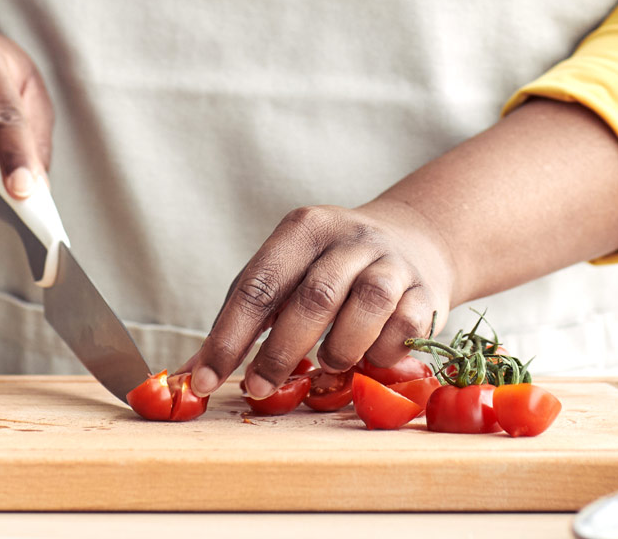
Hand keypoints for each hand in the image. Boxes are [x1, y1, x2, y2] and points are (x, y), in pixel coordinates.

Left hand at [181, 199, 455, 397]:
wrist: (414, 241)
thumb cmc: (331, 268)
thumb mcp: (286, 275)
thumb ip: (243, 320)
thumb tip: (190, 378)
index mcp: (304, 228)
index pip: (259, 284)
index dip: (229, 337)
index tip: (206, 382)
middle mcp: (350, 237)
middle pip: (314, 297)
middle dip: (281, 352)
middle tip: (260, 388)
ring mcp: (393, 261)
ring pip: (370, 305)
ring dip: (342, 349)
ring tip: (327, 366)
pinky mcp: (427, 289)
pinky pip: (406, 327)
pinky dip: (382, 353)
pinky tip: (368, 359)